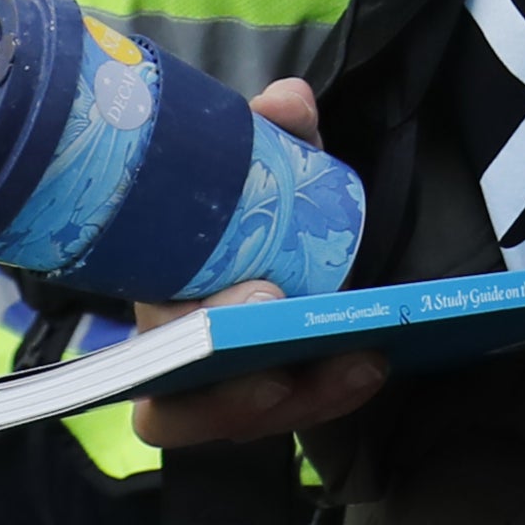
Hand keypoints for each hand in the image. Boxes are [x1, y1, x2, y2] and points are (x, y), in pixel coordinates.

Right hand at [130, 81, 386, 447]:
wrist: (259, 228)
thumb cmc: (237, 203)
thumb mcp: (250, 161)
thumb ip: (270, 132)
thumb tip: (287, 103)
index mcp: (155, 301)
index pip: (150, 347)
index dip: (185, 340)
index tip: (256, 301)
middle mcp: (179, 356)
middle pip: (187, 409)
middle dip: (236, 398)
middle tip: (285, 373)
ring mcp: (226, 384)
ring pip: (246, 422)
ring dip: (306, 402)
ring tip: (362, 363)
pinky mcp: (275, 392)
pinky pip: (296, 413)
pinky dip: (332, 396)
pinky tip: (374, 363)